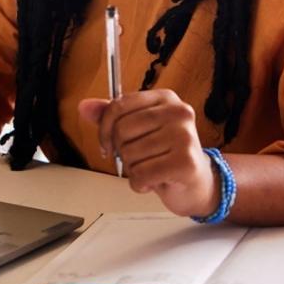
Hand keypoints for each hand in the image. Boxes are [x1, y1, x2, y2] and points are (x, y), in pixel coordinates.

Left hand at [78, 91, 216, 218]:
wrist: (199, 183)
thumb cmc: (168, 155)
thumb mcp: (140, 131)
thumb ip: (112, 118)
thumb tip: (84, 106)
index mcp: (165, 98)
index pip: (119, 105)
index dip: (105, 128)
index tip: (107, 144)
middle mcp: (178, 112)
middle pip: (122, 131)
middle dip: (122, 152)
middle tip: (139, 159)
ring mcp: (184, 136)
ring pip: (130, 155)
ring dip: (133, 170)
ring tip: (151, 169)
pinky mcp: (186, 162)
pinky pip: (141, 175)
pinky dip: (140, 184)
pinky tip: (154, 182)